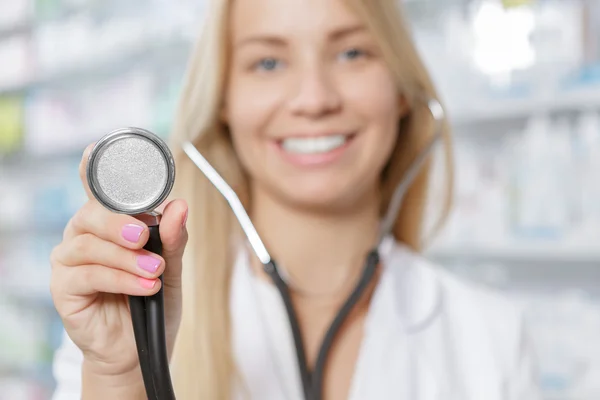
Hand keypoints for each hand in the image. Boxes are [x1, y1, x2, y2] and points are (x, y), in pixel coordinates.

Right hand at [50, 143, 187, 380]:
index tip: (95, 150)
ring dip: (126, 258)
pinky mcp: (64, 288)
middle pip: (91, 213)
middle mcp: (85, 235)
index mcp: (110, 222)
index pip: (99, 189)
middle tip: (145, 238)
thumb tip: (179, 206)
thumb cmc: (153, 301)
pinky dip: (119, 279)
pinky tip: (144, 288)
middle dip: (120, 223)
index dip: (94, 167)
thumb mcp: (171, 267)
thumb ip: (173, 238)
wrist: (142, 347)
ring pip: (90, 245)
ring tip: (155, 273)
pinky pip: (88, 275)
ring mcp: (71, 261)